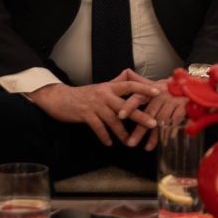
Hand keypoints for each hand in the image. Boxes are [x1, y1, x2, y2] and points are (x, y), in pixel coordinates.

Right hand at [27, 73, 162, 146]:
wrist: (60, 98)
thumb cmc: (83, 94)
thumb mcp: (101, 87)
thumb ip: (116, 82)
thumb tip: (129, 74)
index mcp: (109, 87)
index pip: (129, 85)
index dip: (143, 88)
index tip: (157, 92)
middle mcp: (104, 94)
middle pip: (125, 106)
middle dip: (140, 116)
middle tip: (153, 124)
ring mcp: (95, 104)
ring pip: (113, 120)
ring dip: (122, 133)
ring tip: (130, 142)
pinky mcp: (85, 114)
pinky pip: (98, 127)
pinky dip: (104, 136)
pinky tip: (109, 144)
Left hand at [122, 85, 189, 148]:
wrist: (190, 82)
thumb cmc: (169, 86)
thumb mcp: (154, 83)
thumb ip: (139, 82)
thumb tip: (126, 71)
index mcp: (151, 91)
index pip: (137, 97)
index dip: (129, 106)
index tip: (120, 116)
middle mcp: (160, 95)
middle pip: (148, 113)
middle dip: (139, 129)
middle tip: (131, 143)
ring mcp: (172, 100)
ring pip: (161, 119)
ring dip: (154, 135)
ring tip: (147, 148)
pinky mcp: (183, 105)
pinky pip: (176, 118)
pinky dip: (172, 128)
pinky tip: (167, 139)